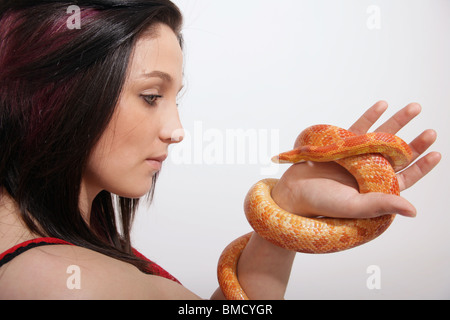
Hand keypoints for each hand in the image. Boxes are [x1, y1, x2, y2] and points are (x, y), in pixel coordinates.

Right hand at [271, 101, 440, 218]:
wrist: (293, 192)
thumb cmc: (322, 204)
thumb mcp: (353, 206)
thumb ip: (382, 205)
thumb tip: (413, 210)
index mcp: (375, 188)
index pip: (405, 177)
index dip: (421, 166)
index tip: (436, 153)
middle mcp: (368, 171)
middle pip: (397, 154)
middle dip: (415, 142)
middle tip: (431, 132)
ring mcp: (356, 156)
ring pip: (382, 137)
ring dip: (398, 122)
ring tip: (414, 107)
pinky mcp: (341, 144)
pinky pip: (359, 127)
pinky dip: (371, 116)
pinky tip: (382, 104)